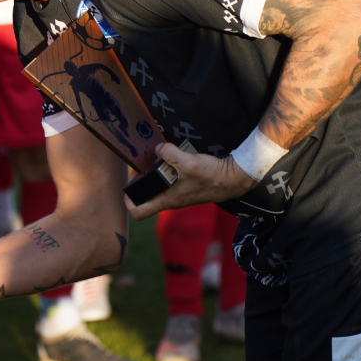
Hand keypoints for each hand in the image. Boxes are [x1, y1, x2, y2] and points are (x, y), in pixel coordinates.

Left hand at [124, 143, 256, 220]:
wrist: (233, 179)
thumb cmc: (212, 177)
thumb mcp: (189, 163)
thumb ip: (170, 154)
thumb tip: (158, 148)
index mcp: (168, 200)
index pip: (139, 212)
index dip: (128, 201)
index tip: (127, 187)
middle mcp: (171, 200)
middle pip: (146, 196)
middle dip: (139, 182)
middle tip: (139, 165)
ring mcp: (178, 194)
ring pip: (157, 187)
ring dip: (152, 174)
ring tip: (152, 157)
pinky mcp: (185, 186)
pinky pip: (169, 180)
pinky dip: (165, 170)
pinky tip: (169, 156)